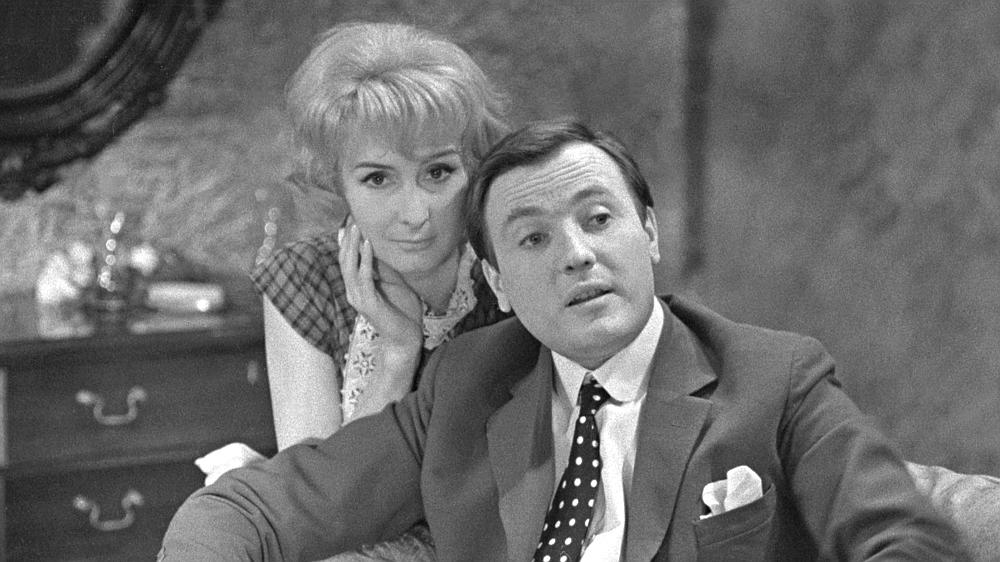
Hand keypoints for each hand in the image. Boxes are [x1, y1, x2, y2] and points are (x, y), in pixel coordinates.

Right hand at [339, 219, 422, 349]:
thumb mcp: (395, 284)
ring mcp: (358, 298)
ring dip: (353, 245)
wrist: (406, 340)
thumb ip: (385, 269)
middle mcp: (353, 291)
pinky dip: (365, 259)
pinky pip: (364, 277)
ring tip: (357, 226)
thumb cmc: (403, 313)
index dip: (347, 241)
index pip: (347, 260)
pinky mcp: (368, 303)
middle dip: (348, 238)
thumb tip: (381, 248)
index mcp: (357, 287)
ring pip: (349, 266)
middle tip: (351, 218)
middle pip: (344, 260)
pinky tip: (368, 245)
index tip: (350, 221)